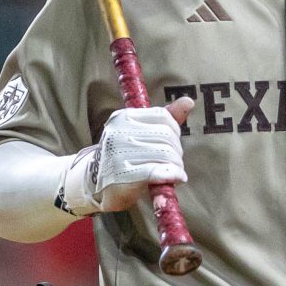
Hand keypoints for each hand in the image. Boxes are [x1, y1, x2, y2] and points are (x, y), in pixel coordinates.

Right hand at [70, 97, 191, 214]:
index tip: (172, 144)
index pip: (162, 117)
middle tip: (175, 162)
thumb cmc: (123, 157)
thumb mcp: (140, 134)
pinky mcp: (123, 174)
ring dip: (176, 165)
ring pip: (165, 153)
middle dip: (176, 151)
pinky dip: (173, 174)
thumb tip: (188, 101)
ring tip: (175, 172)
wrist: (96, 183)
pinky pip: (158, 170)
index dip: (174, 131)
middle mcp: (119, 132)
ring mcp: (119, 153)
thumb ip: (165, 119)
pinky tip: (176, 178)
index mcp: (122, 118)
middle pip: (166, 136)